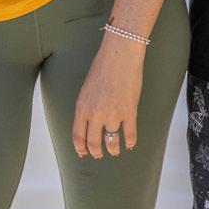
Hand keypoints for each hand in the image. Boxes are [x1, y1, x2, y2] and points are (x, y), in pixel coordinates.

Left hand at [72, 31, 145, 158]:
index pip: (78, 136)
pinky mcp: (129, 111)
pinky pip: (130, 134)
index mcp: (82, 107)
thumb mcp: (87, 88)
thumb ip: (87, 106)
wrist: (120, 53)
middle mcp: (95, 113)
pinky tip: (130, 144)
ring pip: (112, 141)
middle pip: (93, 142)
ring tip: (115, 151)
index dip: (81, 148)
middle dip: (96, 152)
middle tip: (100, 155)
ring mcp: (113, 114)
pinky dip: (130, 142)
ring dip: (113, 149)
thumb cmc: (103, 66)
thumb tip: (90, 122)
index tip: (84, 153)